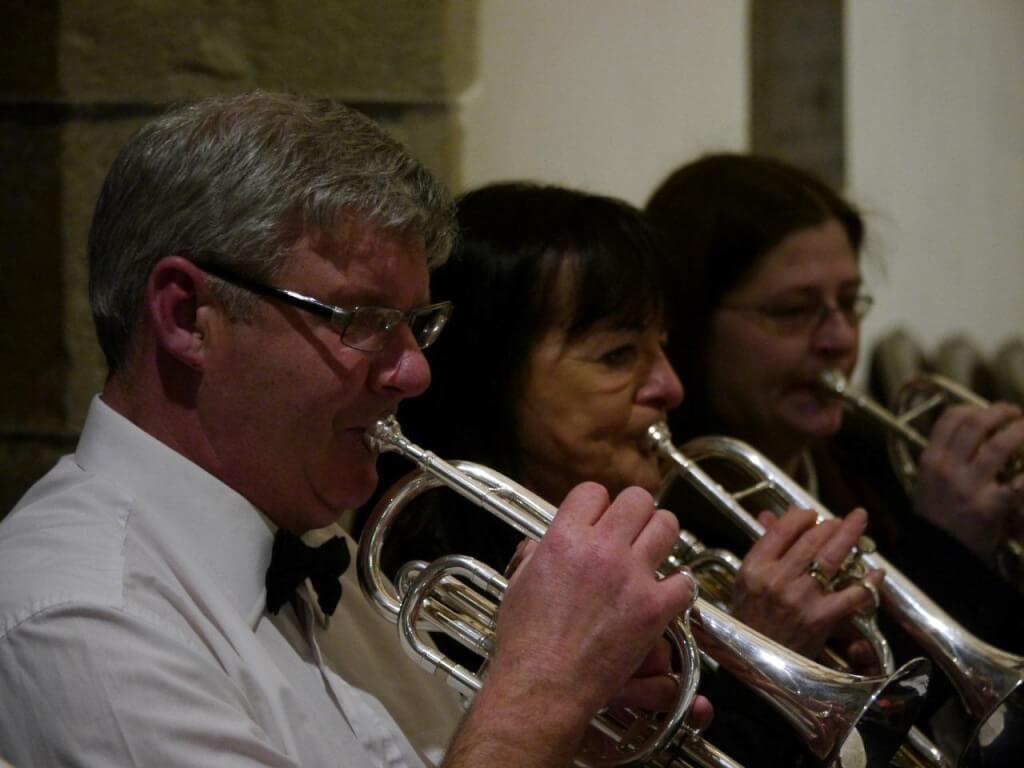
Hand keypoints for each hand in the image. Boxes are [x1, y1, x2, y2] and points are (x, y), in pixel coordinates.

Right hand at [451, 483, 696, 765]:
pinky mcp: (653, 609)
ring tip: (653, 550)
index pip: (593, 491)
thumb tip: (540, 545)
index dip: (597, 503)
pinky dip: (679, 585)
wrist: (543, 685)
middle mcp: (600, 549)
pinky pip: (685, 581)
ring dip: (661, 535)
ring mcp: (631, 577)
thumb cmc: (525, 641)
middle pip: (637, 499)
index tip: (599, 518)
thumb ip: (534, 555)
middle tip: (632, 529)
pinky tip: (667, 592)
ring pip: (667, 526)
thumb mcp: (517, 584)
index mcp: (564, 538)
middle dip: (635, 511)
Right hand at [731, 506, 882, 660]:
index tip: (812, 513)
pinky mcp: (821, 618)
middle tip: (841, 519)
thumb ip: (762, 547)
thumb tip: (769, 515)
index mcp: (755, 567)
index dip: (801, 516)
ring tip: (858, 524)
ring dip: (849, 537)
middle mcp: (777, 579)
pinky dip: (868, 582)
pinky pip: (851, 595)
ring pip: (831, 558)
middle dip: (831, 524)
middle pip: (811, 540)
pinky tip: (876, 572)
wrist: (757, 663)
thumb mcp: (747, 580)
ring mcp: (801, 598)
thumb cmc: (751, 619)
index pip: (782, 530)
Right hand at [913, 402, 1023, 562]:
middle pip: (976, 424)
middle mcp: (948, 467)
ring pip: (1000, 445)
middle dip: (1002, 412)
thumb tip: (977, 436)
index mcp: (931, 459)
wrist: (939, 554)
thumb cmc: (937, 519)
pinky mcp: (990, 506)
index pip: (951, 418)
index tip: (988, 410)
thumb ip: (948, 458)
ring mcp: (969, 485)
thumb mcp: (929, 482)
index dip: (974, 407)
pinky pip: (1018, 484)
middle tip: (1017, 414)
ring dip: (1021, 432)